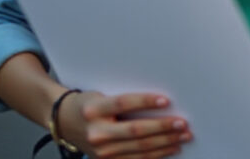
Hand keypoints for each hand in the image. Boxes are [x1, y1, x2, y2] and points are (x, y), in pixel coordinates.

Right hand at [57, 90, 190, 158]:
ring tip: (183, 136)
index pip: (123, 104)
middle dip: (163, 127)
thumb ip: (125, 101)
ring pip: (139, 147)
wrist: (65, 123)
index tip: (166, 100)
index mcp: (94, 110)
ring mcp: (100, 150)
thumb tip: (163, 102)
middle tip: (182, 123)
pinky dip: (157, 154)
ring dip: (165, 142)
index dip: (145, 102)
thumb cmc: (90, 105)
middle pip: (135, 130)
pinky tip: (171, 148)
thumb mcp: (102, 96)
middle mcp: (96, 132)